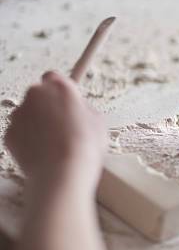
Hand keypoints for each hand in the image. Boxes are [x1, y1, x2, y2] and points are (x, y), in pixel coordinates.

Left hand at [4, 71, 106, 189]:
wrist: (62, 173)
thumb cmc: (83, 147)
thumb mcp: (98, 122)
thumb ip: (84, 109)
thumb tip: (78, 111)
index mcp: (60, 88)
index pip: (54, 77)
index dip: (60, 90)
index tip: (65, 98)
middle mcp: (35, 96)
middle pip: (39, 95)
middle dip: (48, 107)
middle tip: (64, 125)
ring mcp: (19, 115)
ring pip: (28, 114)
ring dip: (38, 124)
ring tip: (55, 143)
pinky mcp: (9, 134)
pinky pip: (20, 133)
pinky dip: (28, 140)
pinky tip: (44, 152)